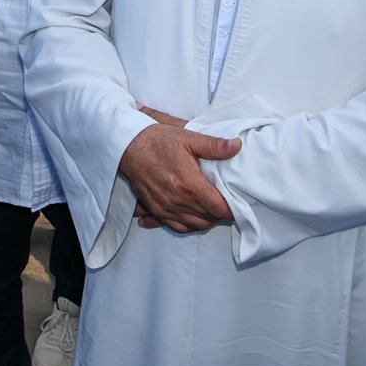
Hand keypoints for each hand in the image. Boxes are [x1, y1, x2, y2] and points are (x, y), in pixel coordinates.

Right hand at [119, 106, 240, 233]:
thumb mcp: (189, 138)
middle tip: (224, 203)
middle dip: (219, 213)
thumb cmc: (158, 141)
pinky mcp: (155, 210)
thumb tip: (236, 146)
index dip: (231, 209)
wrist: (129, 146)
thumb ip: (214, 146)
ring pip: (194, 226)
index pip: (219, 208)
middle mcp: (178, 201)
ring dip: (205, 220)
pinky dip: (187, 225)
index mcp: (190, 185)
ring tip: (210, 209)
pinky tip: (191, 217)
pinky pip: (176, 227)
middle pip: (208, 219)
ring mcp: (166, 208)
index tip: (236, 203)